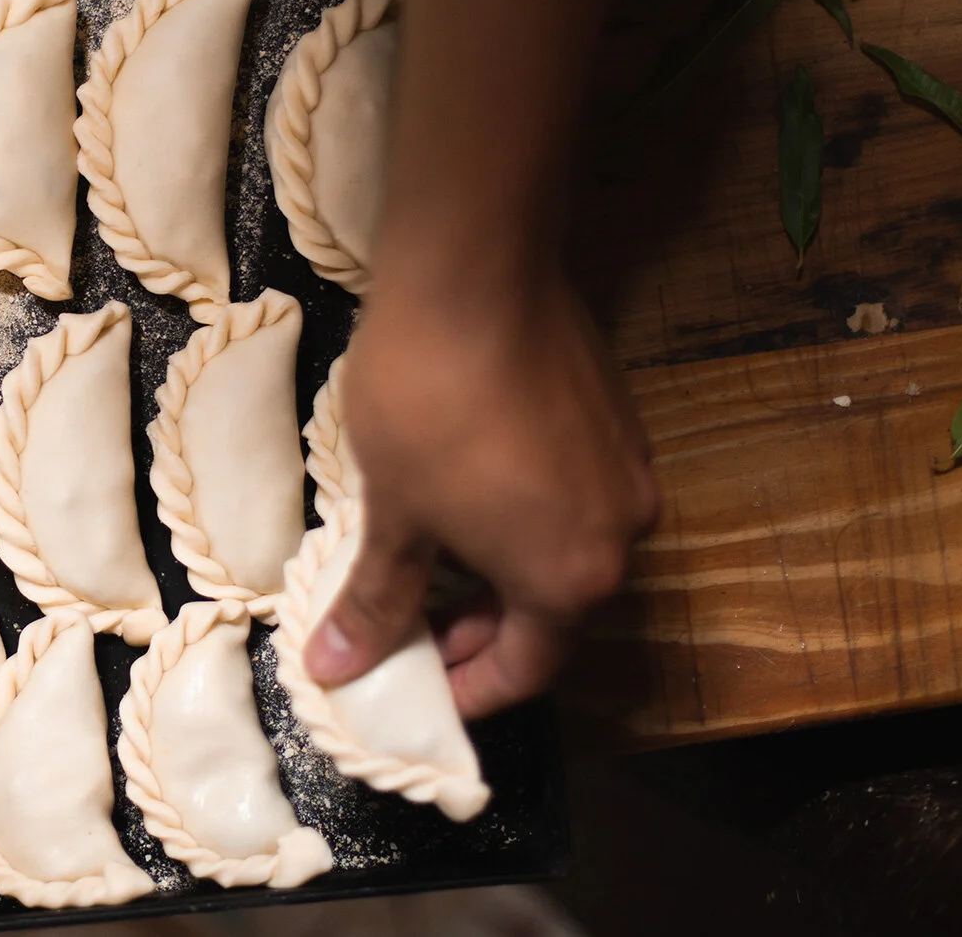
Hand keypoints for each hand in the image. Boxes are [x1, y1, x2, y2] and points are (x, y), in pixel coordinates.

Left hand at [303, 268, 656, 719]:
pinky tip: (460, 494)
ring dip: (494, 569)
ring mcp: (625, 469)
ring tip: (422, 556)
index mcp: (572, 577)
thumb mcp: (393, 512)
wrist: (473, 271)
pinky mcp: (614, 417)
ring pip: (558, 550)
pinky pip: (568, 494)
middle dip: (475, 628)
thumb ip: (377, 601)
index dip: (465, 689)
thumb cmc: (426, 403)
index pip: (525, 669)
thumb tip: (336, 670)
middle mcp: (621, 533)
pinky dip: (518, 516)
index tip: (414, 690)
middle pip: (549, 612)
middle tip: (403, 625)